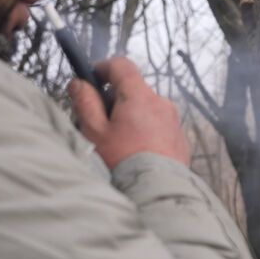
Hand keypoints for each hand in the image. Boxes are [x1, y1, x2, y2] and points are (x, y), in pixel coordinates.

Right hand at [70, 57, 190, 169]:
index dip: (103, 68)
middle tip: (98, 122)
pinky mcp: (179, 139)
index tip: (91, 80)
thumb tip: (79, 83)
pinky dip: (144, 130)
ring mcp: (174, 121)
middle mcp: (162, 104)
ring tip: (116, 143)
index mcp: (140, 97)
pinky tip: (134, 152)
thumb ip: (85, 102)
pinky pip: (157, 125)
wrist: (156, 192)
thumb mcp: (94, 131)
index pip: (122, 65)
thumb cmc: (122, 162)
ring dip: (129, 116)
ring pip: (146, 108)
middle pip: (134, 89)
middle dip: (114, 99)